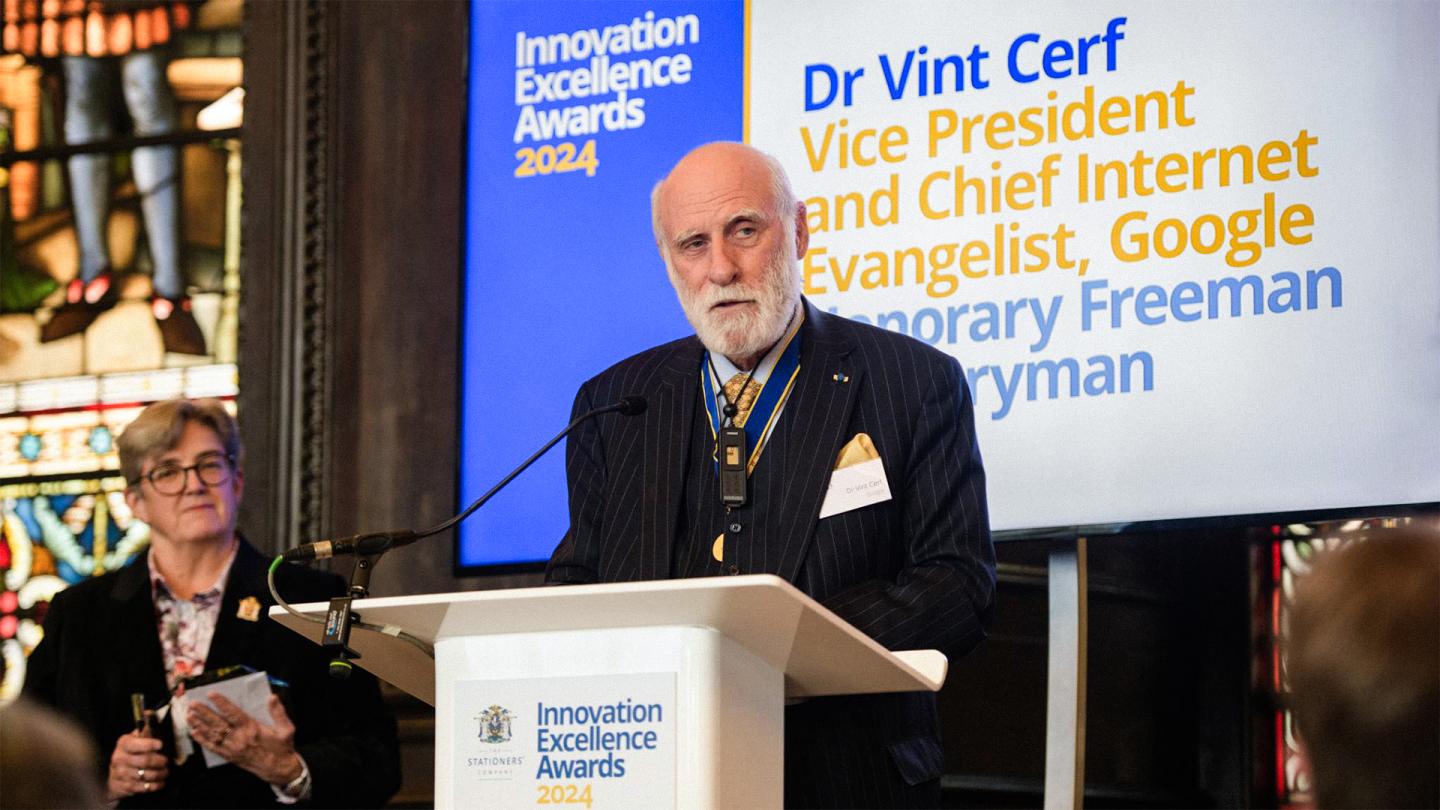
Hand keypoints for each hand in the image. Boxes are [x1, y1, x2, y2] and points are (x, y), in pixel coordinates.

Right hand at [106, 731, 168, 799]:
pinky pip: (142, 788)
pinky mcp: (123, 787)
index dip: (149, 745)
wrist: (114, 775)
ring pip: (145, 775)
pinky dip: (154, 786)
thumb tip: (150, 712)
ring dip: (160, 774)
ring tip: (166, 772)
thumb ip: (145, 728)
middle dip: (160, 761)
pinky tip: (160, 782)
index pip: (135, 744)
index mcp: (123, 744)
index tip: (161, 745)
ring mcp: (119, 774)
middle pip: (144, 761)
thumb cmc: (131, 753)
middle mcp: (119, 758)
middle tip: (167, 761)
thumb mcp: (136, 738)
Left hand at [188, 693, 303, 786]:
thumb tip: (272, 696)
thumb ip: (279, 712)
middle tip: (192, 703)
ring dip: (199, 724)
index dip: (221, 703)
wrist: (278, 769)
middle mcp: (239, 738)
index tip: (210, 694)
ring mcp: (232, 748)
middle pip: (218, 723)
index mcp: (252, 729)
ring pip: (212, 735)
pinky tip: (194, 732)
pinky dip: (202, 740)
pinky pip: (212, 748)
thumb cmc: (282, 747)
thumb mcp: (287, 729)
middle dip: (204, 713)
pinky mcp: (229, 756)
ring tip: (189, 715)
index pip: (233, 713)